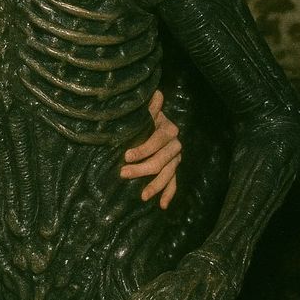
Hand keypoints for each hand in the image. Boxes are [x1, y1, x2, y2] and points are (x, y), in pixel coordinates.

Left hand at [120, 90, 180, 206]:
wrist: (154, 124)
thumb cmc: (144, 118)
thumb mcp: (145, 112)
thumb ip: (149, 106)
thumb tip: (156, 93)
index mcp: (169, 129)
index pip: (157, 141)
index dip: (143, 149)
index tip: (126, 156)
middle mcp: (176, 145)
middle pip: (161, 161)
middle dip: (142, 169)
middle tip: (123, 174)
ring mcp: (176, 159)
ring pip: (168, 174)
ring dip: (155, 186)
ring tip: (142, 196)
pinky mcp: (173, 169)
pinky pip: (174, 183)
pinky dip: (169, 194)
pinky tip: (161, 205)